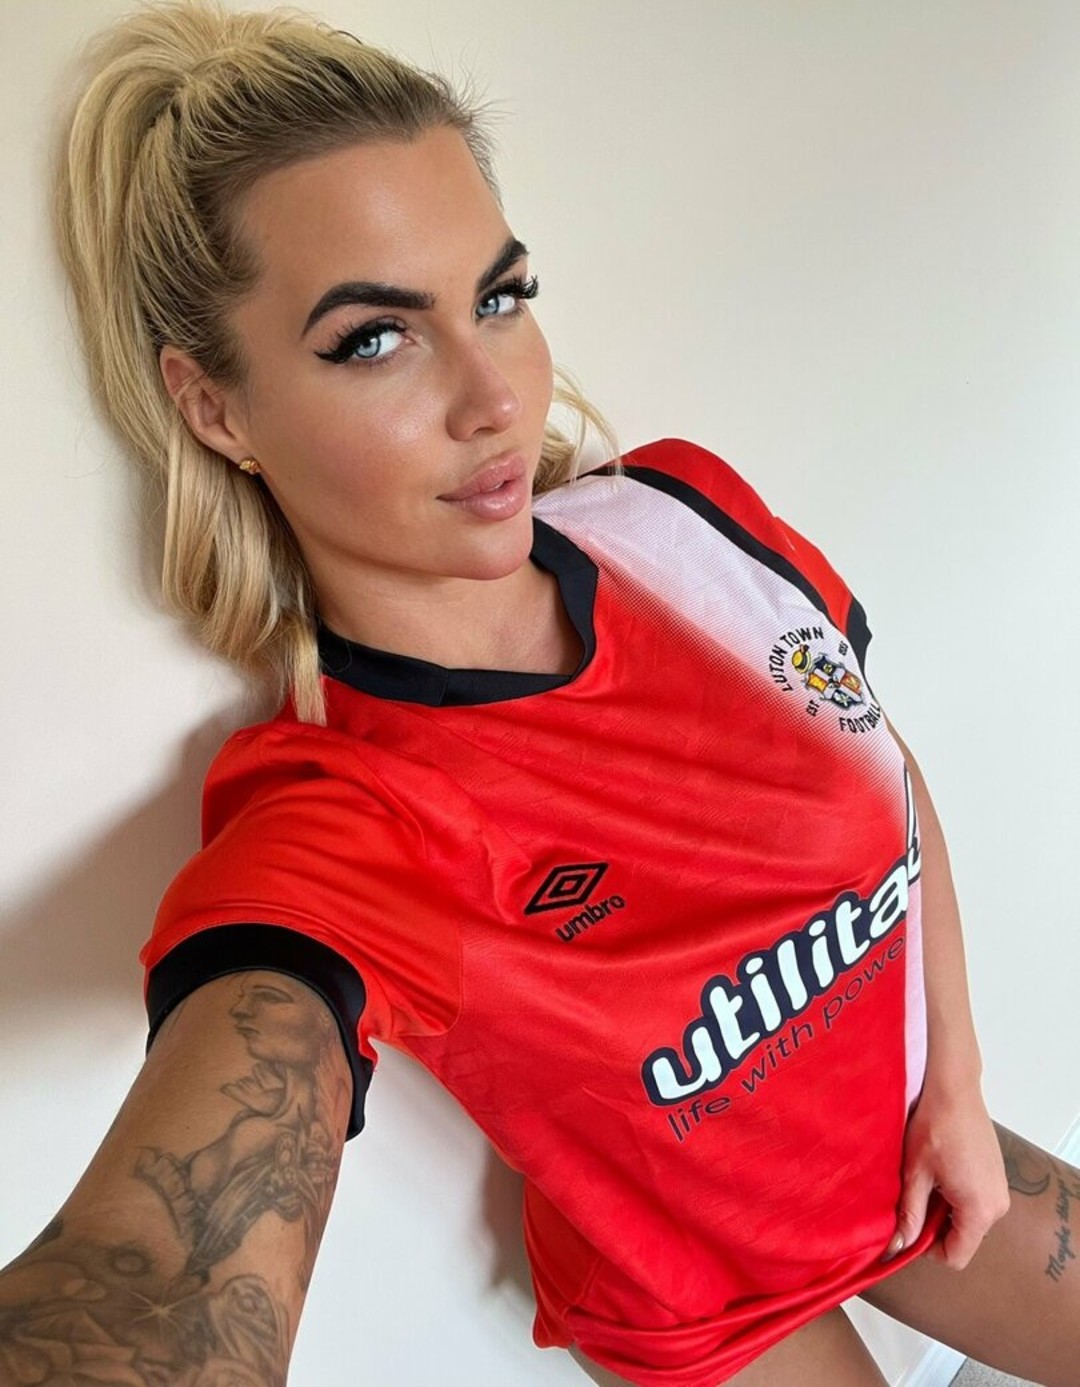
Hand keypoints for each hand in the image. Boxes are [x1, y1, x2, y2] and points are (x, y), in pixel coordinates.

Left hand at [883, 1079, 1009, 1269]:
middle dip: (936, 1228)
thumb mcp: (916, 1174)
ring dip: (945, 1210)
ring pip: (969, 1220)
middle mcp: (997, 1205)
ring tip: (925, 1182)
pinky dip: (956, 1196)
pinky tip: (939, 1172)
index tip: (908, 1230)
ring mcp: (1000, 1189)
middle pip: (964, 1239)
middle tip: (912, 1200)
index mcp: (979, 1209)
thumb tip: (899, 1245)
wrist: (954, 1089)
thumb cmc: (934, 1126)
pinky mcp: (997, 1176)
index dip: (928, 1250)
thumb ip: (910, 1214)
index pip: (956, 1256)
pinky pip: (976, 1201)